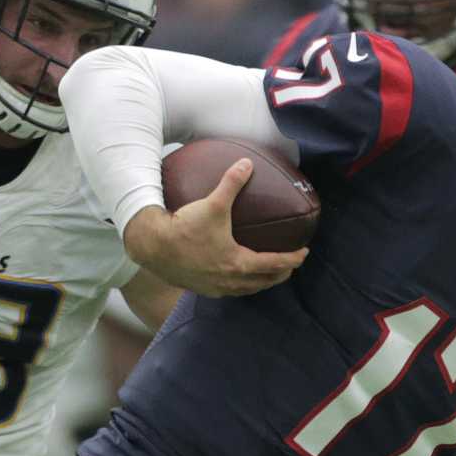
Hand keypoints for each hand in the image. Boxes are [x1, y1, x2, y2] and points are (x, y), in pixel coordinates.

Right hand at [125, 160, 306, 296]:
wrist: (152, 246)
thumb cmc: (184, 227)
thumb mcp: (213, 204)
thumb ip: (232, 183)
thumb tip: (246, 164)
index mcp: (238, 263)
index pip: (275, 264)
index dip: (293, 259)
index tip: (304, 252)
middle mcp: (229, 281)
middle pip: (264, 282)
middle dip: (280, 274)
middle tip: (290, 264)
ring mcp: (215, 288)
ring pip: (247, 290)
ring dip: (261, 282)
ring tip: (267, 273)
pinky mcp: (201, 289)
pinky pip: (228, 291)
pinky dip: (240, 285)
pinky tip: (236, 276)